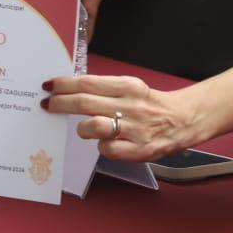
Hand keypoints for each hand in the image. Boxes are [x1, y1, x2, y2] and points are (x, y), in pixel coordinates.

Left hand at [41, 74, 201, 162]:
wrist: (184, 120)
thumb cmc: (151, 104)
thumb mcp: (130, 88)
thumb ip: (104, 89)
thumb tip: (71, 90)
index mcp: (127, 86)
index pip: (88, 82)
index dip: (64, 84)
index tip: (49, 86)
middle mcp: (130, 105)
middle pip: (85, 102)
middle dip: (60, 104)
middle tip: (48, 105)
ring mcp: (134, 129)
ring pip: (93, 126)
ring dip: (82, 128)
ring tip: (83, 128)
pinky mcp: (138, 150)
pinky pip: (107, 149)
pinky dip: (102, 146)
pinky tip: (107, 142)